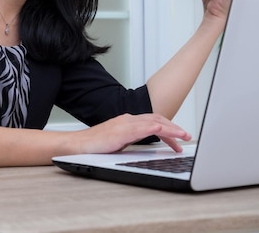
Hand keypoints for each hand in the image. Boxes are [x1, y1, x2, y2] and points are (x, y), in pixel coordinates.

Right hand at [76, 113, 191, 154]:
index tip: (179, 138)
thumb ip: (132, 139)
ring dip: (171, 129)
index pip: (154, 122)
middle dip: (174, 128)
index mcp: (129, 121)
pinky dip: (156, 129)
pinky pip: (143, 128)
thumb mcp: (119, 142)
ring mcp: (126, 124)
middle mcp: (129, 119)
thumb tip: (146, 145)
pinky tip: (165, 132)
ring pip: (154, 122)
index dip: (169, 129)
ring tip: (183, 136)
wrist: (79, 145)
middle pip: (157, 119)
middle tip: (187, 136)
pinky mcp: (122, 131)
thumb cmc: (96, 145)